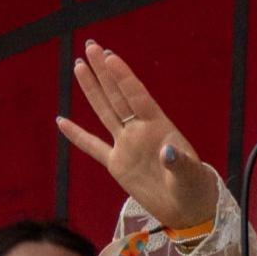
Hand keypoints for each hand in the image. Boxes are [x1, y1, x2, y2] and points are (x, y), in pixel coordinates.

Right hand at [57, 40, 217, 228]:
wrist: (188, 209)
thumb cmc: (195, 188)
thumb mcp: (191, 175)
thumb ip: (179, 163)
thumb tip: (168, 151)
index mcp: (159, 127)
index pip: (137, 96)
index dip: (124, 77)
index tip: (110, 56)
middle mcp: (139, 131)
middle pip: (118, 96)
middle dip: (104, 71)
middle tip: (91, 46)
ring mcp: (126, 146)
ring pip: (105, 112)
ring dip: (92, 90)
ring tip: (79, 66)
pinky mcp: (117, 165)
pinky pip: (93, 146)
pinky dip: (77, 135)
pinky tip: (61, 121)